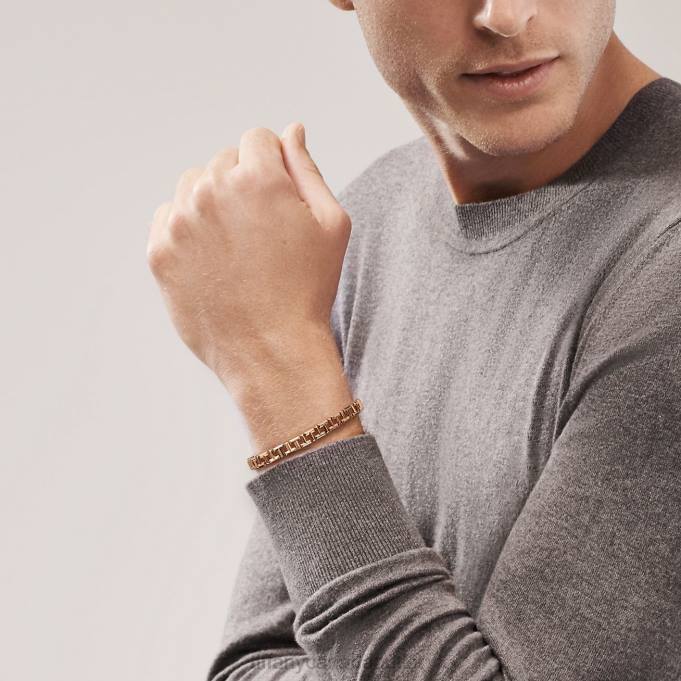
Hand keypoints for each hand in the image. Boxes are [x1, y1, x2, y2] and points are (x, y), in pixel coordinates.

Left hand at [146, 123, 350, 389]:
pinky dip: (187, 227)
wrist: (272, 351)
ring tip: (236, 244)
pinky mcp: (159, 252)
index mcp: (258, 178)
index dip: (272, 165)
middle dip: (243, 184)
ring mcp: (180, 223)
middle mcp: (212, 191)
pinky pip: (168, 216)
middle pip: (223, 160)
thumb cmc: (309, 289)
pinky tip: (212, 257)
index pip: (257, 139)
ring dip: (212, 201)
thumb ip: (308, 168)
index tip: (277, 199)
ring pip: (193, 185)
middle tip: (261, 231)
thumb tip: (292, 130)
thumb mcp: (330, 224)